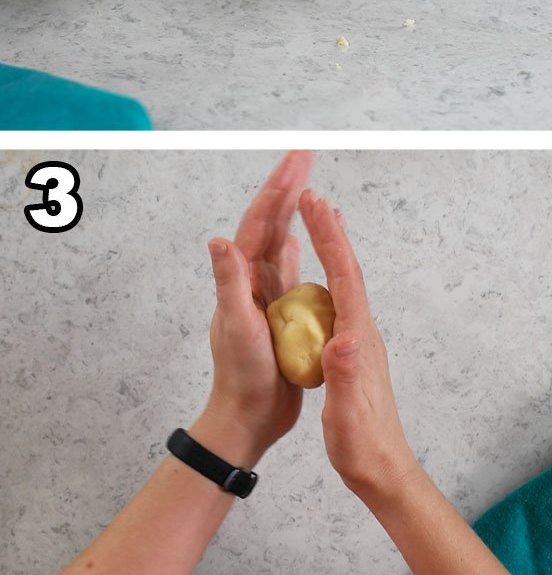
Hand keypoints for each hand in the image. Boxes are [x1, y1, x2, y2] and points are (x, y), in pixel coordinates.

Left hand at [202, 150, 312, 460]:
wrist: (248, 417)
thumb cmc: (242, 377)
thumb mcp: (238, 329)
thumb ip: (229, 285)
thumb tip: (220, 241)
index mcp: (243, 279)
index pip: (262, 223)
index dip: (278, 189)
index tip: (298, 161)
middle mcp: (254, 280)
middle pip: (273, 223)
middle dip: (287, 188)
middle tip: (305, 157)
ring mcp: (268, 295)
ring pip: (284, 242)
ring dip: (296, 213)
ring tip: (309, 189)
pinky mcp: (282, 311)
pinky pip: (295, 271)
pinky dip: (304, 249)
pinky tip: (308, 241)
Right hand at [298, 187, 414, 499]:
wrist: (383, 468)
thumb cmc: (363, 443)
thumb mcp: (348, 411)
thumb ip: (344, 374)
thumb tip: (344, 337)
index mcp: (359, 338)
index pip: (344, 278)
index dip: (329, 240)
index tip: (314, 205)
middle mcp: (363, 333)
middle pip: (347, 272)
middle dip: (330, 234)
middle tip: (313, 199)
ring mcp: (359, 343)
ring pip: (345, 286)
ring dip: (331, 252)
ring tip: (320, 226)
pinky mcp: (353, 355)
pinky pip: (339, 306)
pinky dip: (329, 282)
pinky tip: (320, 283)